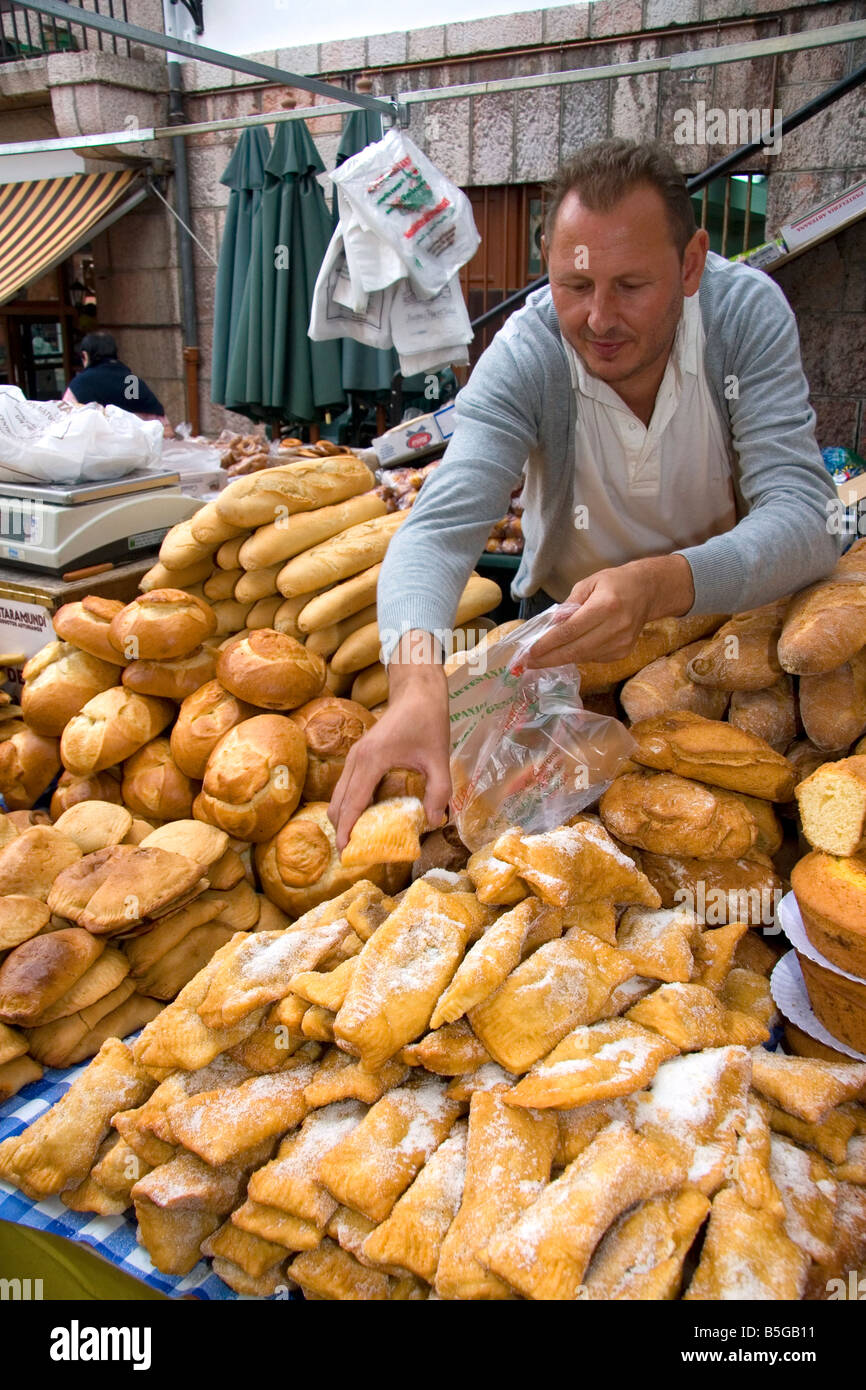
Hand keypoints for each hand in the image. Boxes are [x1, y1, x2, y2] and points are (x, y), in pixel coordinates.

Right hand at [328, 635, 451, 850]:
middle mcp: (357, 758)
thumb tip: (434, 821)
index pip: (352, 802)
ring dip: (344, 817)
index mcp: (372, 759)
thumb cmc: (428, 720)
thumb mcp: (439, 758)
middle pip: (337, 802)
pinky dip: (349, 804)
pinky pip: (346, 786)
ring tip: (358, 840)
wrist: (417, 690)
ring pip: (338, 794)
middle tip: (354, 853)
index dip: (346, 829)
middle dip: (342, 828)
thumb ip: (438, 791)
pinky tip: (365, 817)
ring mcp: (354, 756)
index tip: (343, 852)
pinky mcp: (358, 755)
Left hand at [524, 554, 694, 668]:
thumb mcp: (588, 583)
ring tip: (540, 659)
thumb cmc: (614, 583)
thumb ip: (569, 604)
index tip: (530, 652)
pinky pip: (593, 658)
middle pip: (576, 649)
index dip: (548, 644)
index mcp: (605, 606)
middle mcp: (615, 628)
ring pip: (583, 657)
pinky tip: (566, 651)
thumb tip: (552, 624)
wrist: (646, 592)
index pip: (570, 631)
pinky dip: (577, 656)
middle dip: (549, 658)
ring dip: (560, 659)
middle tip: (528, 663)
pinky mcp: (623, 653)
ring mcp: (622, 643)